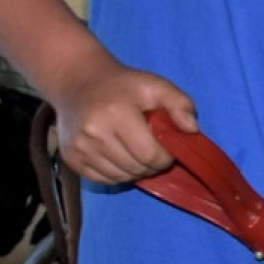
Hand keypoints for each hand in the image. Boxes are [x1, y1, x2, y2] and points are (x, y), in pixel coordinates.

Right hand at [47, 56, 197, 184]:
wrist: (79, 83)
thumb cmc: (124, 86)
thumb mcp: (156, 86)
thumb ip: (180, 104)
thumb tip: (192, 130)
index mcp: (116, 114)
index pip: (150, 155)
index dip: (165, 157)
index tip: (168, 148)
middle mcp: (93, 133)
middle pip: (135, 168)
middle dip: (152, 165)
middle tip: (154, 150)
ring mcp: (79, 148)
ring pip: (120, 177)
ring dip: (136, 171)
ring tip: (138, 153)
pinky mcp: (70, 158)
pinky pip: (103, 180)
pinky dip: (118, 174)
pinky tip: (121, 157)